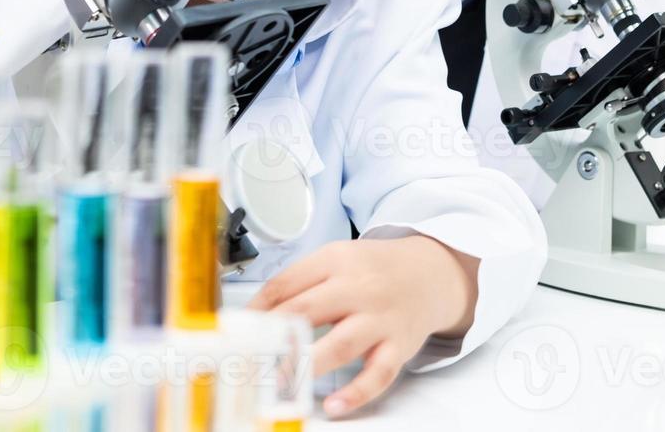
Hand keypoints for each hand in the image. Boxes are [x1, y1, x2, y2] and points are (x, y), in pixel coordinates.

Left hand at [248, 235, 479, 416]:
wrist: (429, 272)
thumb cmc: (374, 270)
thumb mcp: (336, 260)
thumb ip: (299, 283)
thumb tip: (255, 315)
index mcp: (335, 260)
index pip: (286, 284)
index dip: (256, 310)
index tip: (235, 331)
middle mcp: (358, 287)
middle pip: (307, 310)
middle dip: (273, 337)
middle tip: (247, 359)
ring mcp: (380, 317)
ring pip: (341, 343)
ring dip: (307, 364)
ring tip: (280, 381)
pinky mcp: (399, 345)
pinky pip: (379, 373)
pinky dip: (357, 392)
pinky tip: (335, 405)